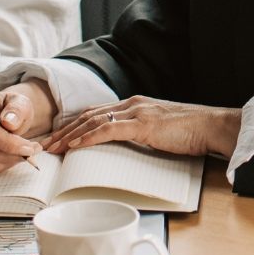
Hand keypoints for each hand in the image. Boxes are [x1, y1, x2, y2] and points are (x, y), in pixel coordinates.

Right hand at [0, 80, 53, 173]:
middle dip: (14, 154)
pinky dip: (3, 166)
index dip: (8, 142)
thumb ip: (17, 109)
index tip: (28, 147)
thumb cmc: (12, 109)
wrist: (4, 117)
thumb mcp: (20, 102)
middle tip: (34, 150)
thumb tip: (9, 122)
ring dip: (11, 160)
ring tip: (25, 150)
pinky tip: (11, 155)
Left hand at [43, 95, 241, 157]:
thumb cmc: (189, 133)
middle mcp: (131, 104)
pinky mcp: (142, 124)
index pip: (95, 113)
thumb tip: (123, 150)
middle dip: (62, 131)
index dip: (72, 125)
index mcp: (134, 105)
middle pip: (87, 116)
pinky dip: (87, 138)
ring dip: (68, 136)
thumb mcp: (158, 132)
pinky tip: (74, 146)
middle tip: (43, 145)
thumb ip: (139, 135)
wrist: (210, 126)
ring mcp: (136, 112)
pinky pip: (108, 130)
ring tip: (51, 148)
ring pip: (93, 121)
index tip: (55, 139)